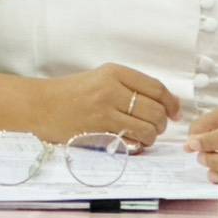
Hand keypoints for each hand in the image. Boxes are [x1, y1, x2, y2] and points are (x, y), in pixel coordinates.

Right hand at [35, 64, 180, 147]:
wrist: (41, 106)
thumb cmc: (72, 93)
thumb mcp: (101, 78)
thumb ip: (129, 86)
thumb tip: (165, 101)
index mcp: (115, 72)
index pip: (156, 87)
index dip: (171, 102)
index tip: (176, 112)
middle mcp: (112, 89)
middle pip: (155, 109)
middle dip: (163, 122)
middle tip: (159, 127)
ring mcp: (105, 111)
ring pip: (147, 127)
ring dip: (153, 136)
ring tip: (146, 136)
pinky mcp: (99, 130)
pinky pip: (131, 140)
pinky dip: (139, 145)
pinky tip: (134, 143)